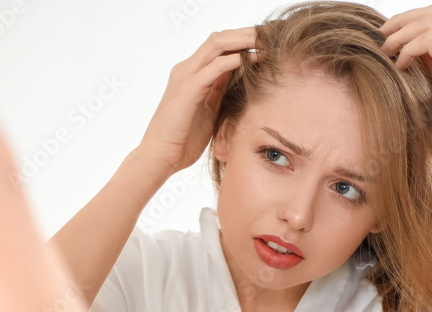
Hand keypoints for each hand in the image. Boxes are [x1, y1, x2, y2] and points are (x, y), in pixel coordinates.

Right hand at [137, 28, 258, 175]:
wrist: (160, 157)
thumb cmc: (182, 141)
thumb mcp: (208, 111)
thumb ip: (219, 92)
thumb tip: (239, 79)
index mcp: (190, 74)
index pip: (218, 46)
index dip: (242, 41)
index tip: (266, 43)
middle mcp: (186, 69)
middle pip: (220, 38)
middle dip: (247, 34)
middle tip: (272, 36)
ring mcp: (185, 76)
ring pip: (218, 44)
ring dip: (245, 40)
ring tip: (268, 42)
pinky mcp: (188, 88)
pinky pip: (216, 67)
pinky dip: (237, 60)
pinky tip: (255, 59)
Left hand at [379, 3, 431, 168]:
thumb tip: (409, 57)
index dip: (410, 20)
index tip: (388, 35)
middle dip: (402, 21)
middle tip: (381, 38)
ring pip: (431, 22)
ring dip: (402, 34)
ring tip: (386, 52)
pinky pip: (431, 41)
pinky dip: (409, 48)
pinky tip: (400, 65)